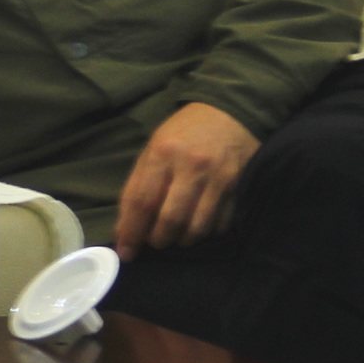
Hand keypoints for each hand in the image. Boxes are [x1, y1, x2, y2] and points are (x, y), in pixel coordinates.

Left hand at [113, 102, 256, 258]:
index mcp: (162, 153)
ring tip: (176, 238)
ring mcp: (218, 177)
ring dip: (182, 241)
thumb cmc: (184, 132)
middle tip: (154, 242)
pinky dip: (207, 233)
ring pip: (197, 227)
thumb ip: (138, 184)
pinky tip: (199, 226)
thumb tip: (124, 229)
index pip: (142, 201)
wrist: (230, 110)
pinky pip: (221, 224)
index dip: (131, 231)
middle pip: (170, 219)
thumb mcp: (153, 148)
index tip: (126, 252)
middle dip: (158, 240)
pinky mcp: (239, 186)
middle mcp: (190, 165)